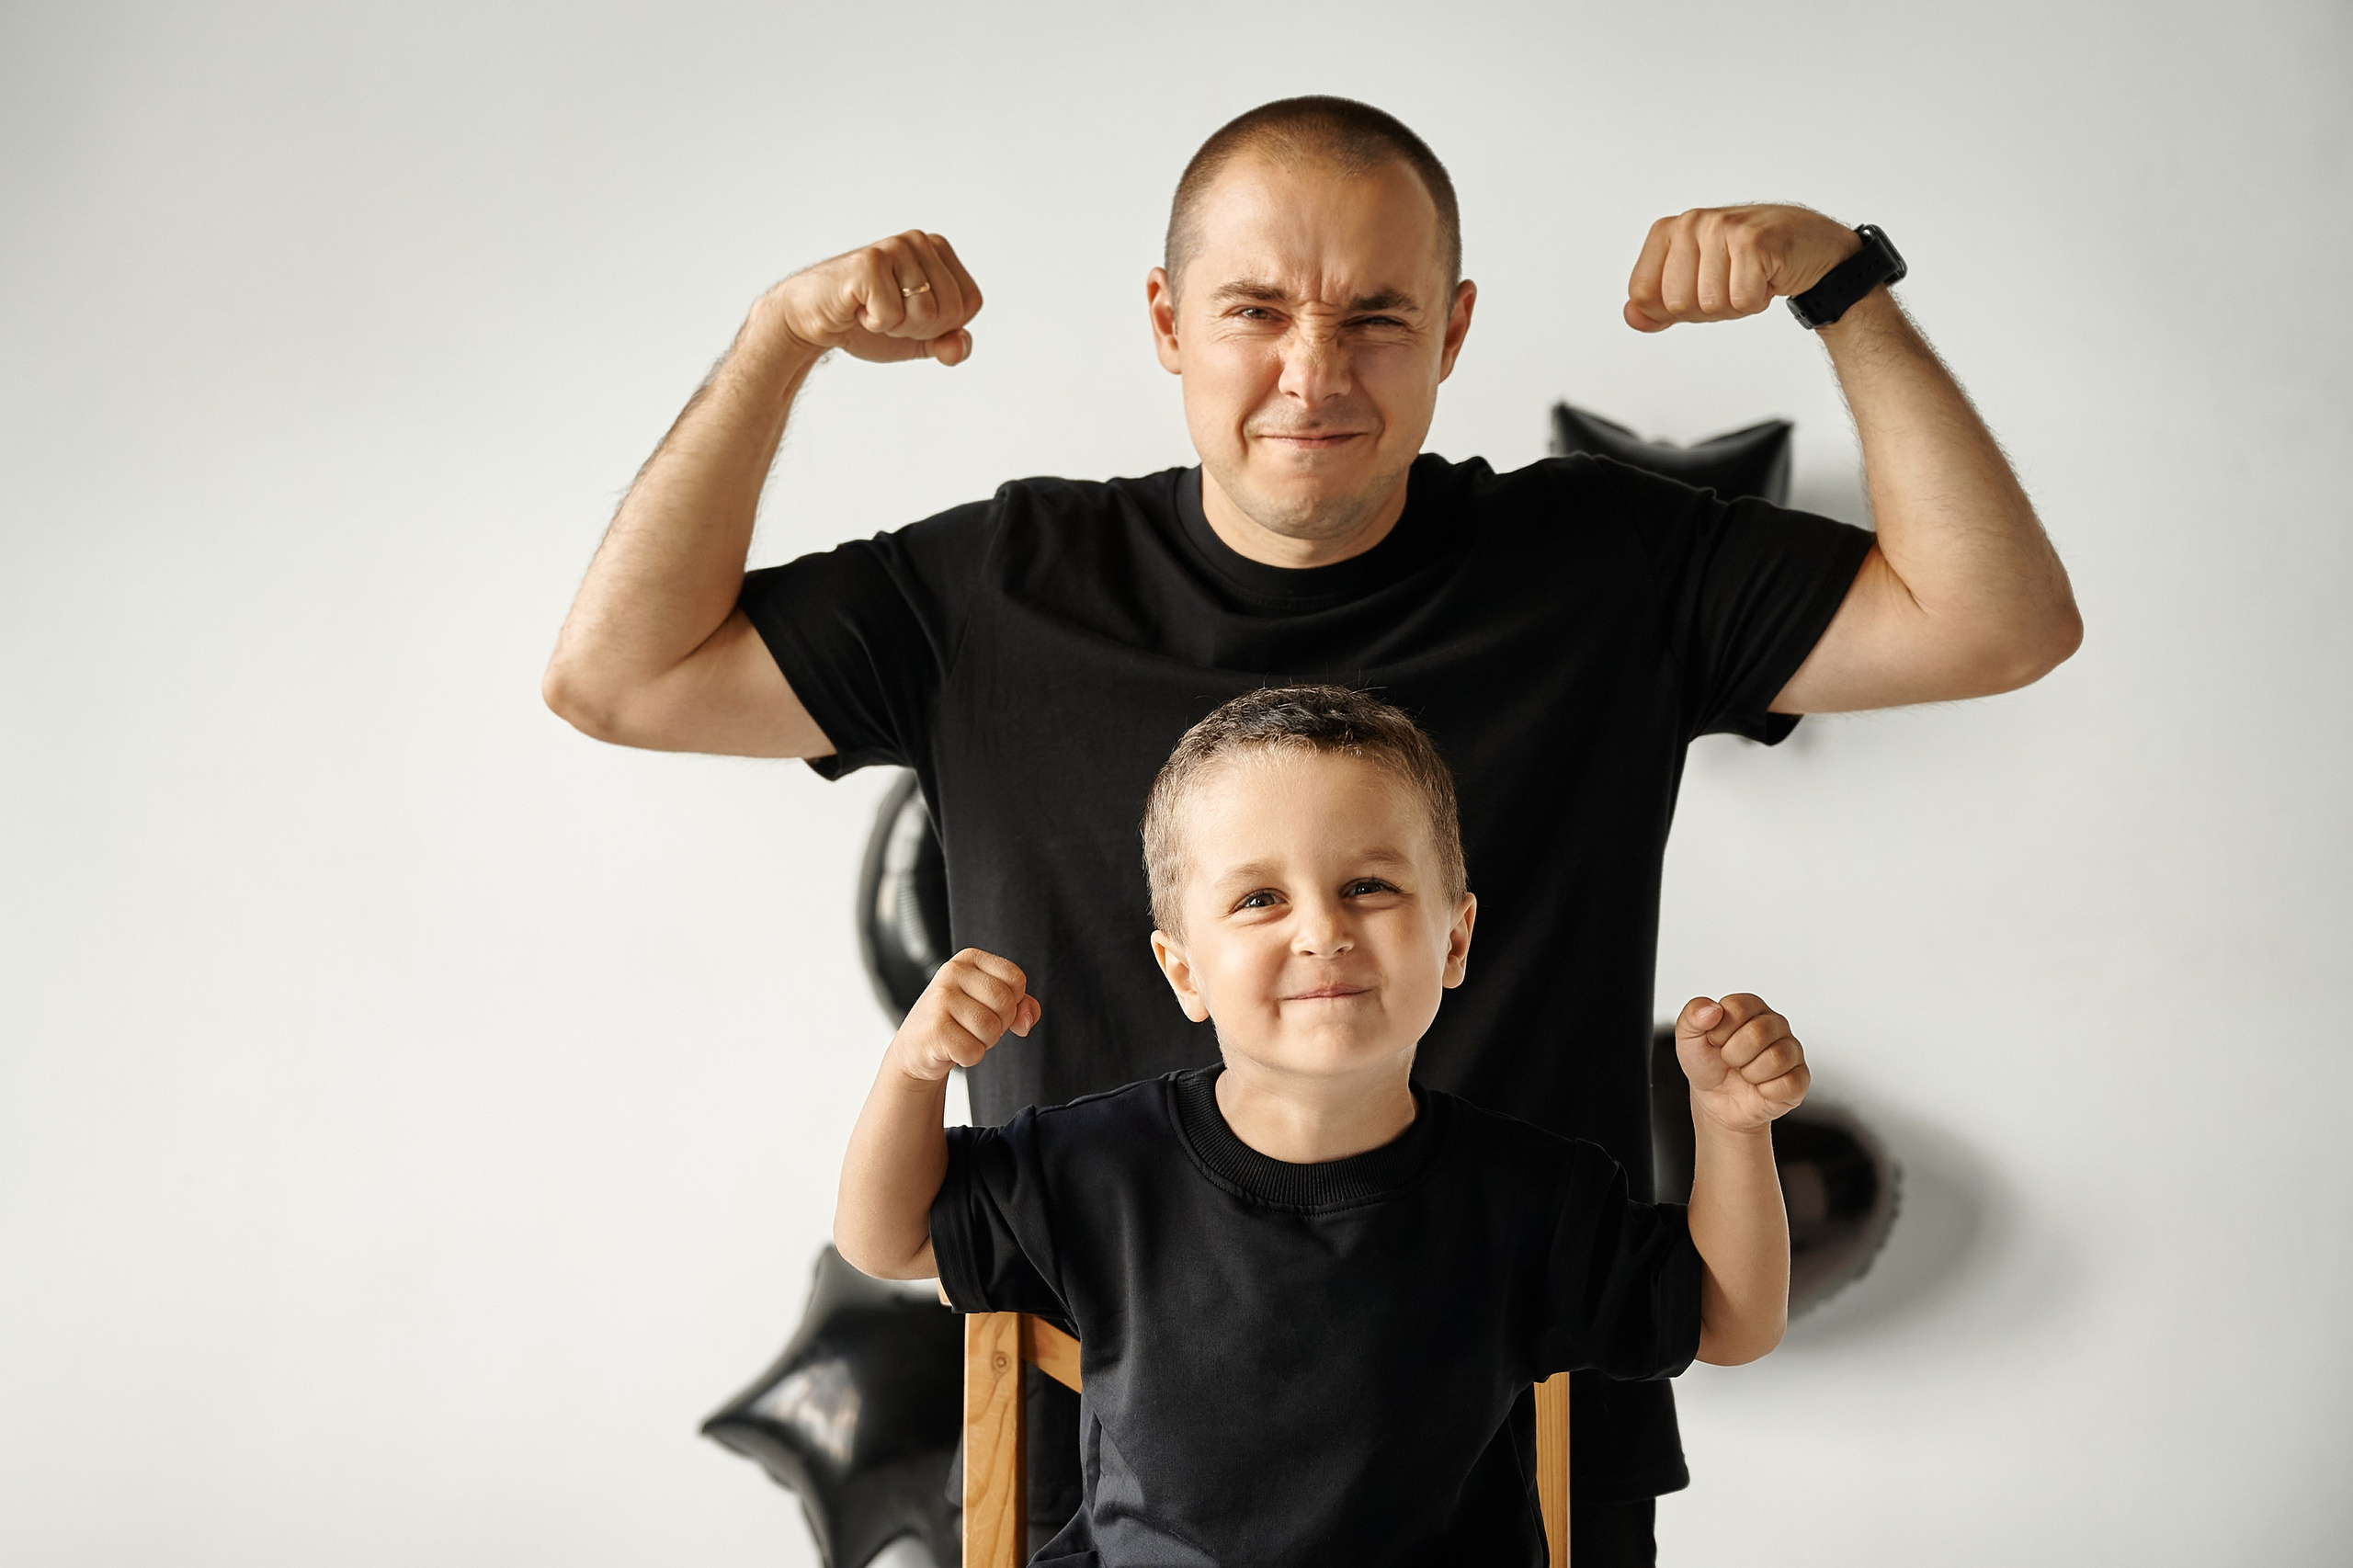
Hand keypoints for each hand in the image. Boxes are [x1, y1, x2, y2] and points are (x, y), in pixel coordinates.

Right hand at [764, 230, 983, 365]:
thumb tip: (957, 348)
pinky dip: (874, 324)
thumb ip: (948, 344)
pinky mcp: (870, 262)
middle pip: (952, 311)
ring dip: (895, 326)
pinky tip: (857, 307)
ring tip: (871, 309)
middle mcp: (921, 241)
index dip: (943, 326)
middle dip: (919, 329)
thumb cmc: (867, 322)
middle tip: (887, 314)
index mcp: (939, 251)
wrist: (813, 320)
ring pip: (925, 314)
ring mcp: (896, 247)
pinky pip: (893, 315)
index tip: (909, 316)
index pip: (970, 304)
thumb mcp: (919, 339)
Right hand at [887, 948, 1039, 1081]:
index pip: (1016, 979)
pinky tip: (952, 1048)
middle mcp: (952, 972)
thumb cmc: (958, 1020)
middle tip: (975, 1025)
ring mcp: (940, 999)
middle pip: (1006, 1003)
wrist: (916, 1046)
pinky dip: (969, 1057)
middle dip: (1000, 1024)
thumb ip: (1022, 1005)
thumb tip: (1026, 1022)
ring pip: (991, 1029)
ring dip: (984, 1042)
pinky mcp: (935, 1029)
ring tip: (962, 1035)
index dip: (1012, 1002)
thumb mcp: (992, 1004)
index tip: (988, 1007)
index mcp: (969, 958)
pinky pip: (974, 1051)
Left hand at [1624, 206, 1862, 331]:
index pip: (1643, 294)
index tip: (1700, 288)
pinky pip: (1742, 301)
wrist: (1810, 246)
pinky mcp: (1752, 241)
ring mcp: (1721, 229)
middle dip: (1707, 308)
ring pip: (1711, 305)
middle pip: (1676, 304)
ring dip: (1736, 303)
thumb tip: (1631, 316)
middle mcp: (1690, 223)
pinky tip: (1768, 276)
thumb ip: (1657, 303)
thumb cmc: (1750, 262)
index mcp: (1668, 231)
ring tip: (1751, 277)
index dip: (1673, 308)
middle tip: (1732, 283)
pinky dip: (1757, 300)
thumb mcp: (1695, 282)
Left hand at [1675, 993, 1809, 1132]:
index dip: (1719, 1031)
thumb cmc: (1708, 1065)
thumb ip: (1692, 1016)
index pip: (1738, 1008)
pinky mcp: (1800, 1078)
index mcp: (1750, 1007)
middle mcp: (1775, 1024)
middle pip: (1759, 1033)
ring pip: (1776, 1059)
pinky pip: (1788, 1084)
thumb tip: (1711, 1009)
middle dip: (1733, 1055)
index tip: (1714, 1041)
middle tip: (1729, 1061)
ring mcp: (1791, 1050)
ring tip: (1745, 1073)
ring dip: (1749, 1073)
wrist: (1717, 1102)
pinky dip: (1766, 1091)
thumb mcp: (1688, 1038)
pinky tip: (1760, 1087)